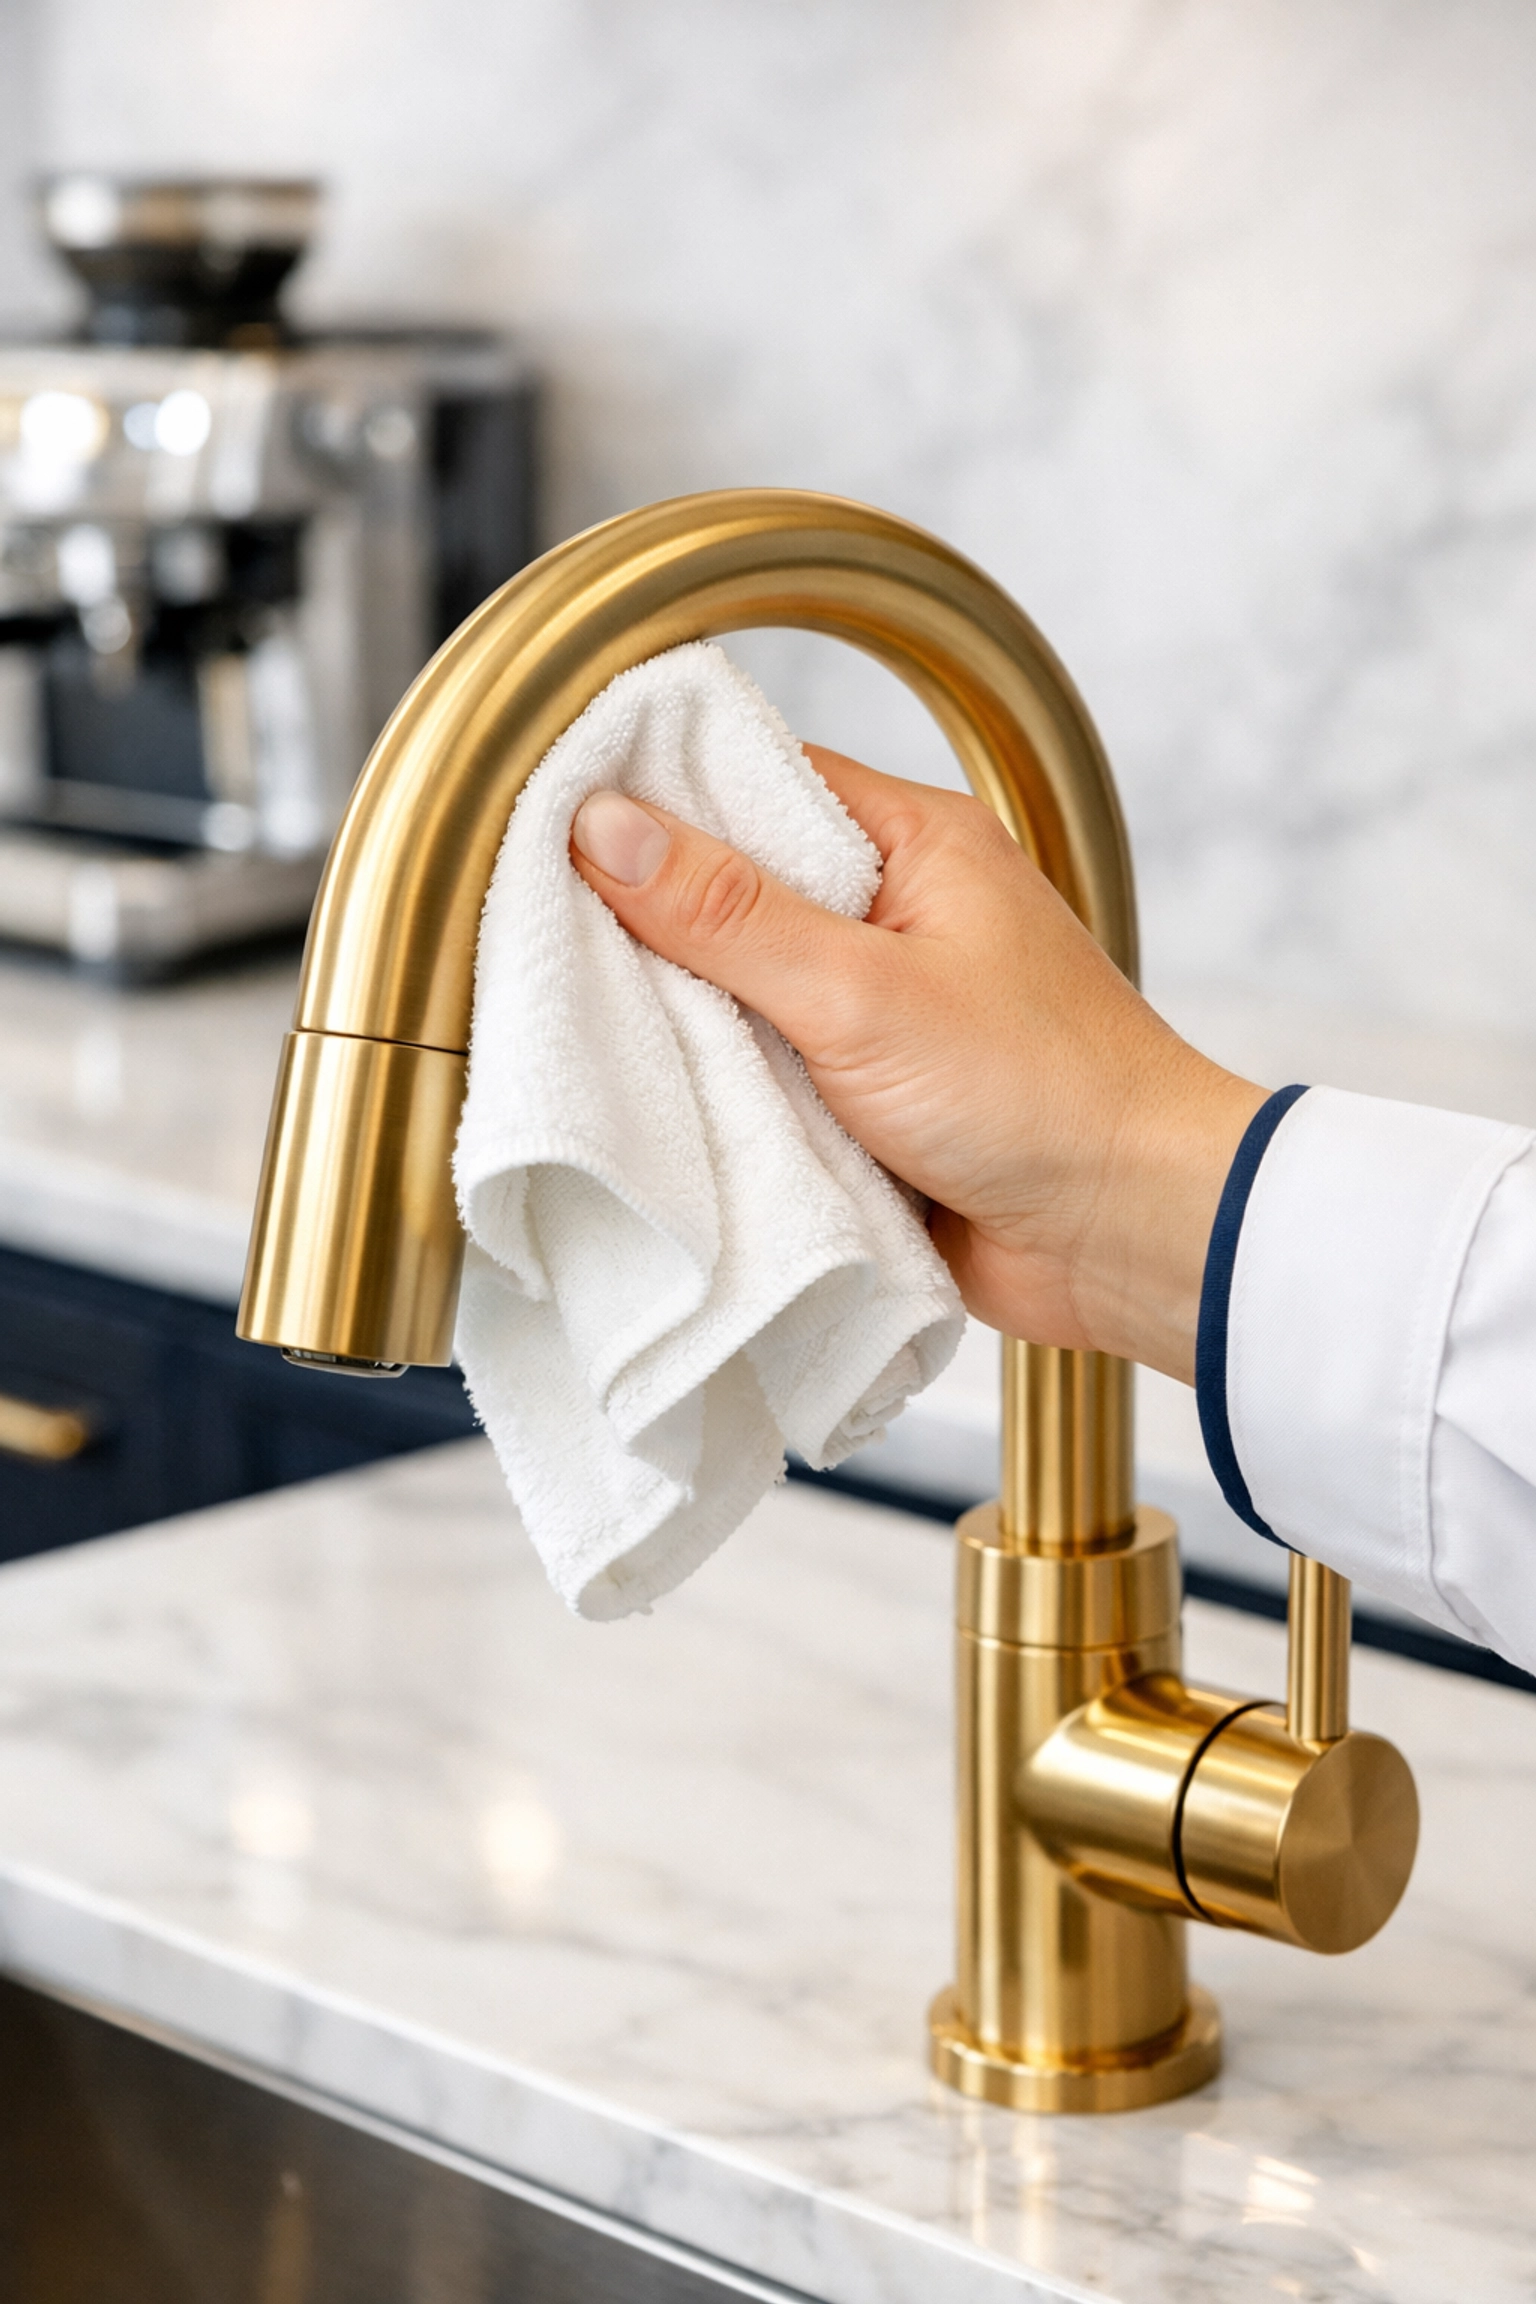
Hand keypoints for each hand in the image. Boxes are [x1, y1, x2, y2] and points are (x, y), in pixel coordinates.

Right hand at [570, 748, 1266, 1382]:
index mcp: (915, 846)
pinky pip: (769, 1084)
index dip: (655, 802)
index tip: (548, 824)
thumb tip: (606, 826)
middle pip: (735, 896)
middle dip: (652, 928)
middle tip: (541, 942)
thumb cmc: (1042, 1096)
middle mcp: (896, 918)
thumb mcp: (865, 991)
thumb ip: (731, 914)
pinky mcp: (869, 1104)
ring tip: (580, 1029)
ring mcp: (881, 1015)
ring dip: (686, 1028)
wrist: (1131, 1242)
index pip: (755, 785)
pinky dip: (724, 1099)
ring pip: (743, 999)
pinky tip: (655, 1108)